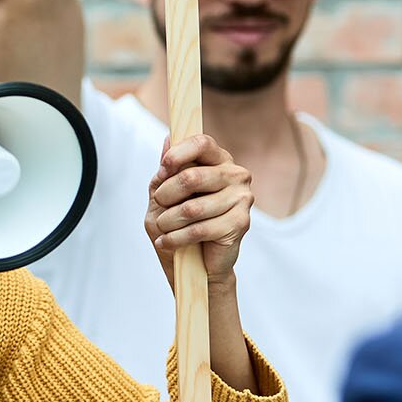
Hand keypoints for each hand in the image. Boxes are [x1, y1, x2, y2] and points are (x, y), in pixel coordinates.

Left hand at [145, 134, 252, 290]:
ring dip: (168, 221)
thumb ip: (166, 170)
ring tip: (163, 228)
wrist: (195, 262)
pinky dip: (175, 238)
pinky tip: (167, 241)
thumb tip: (168, 139)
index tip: (162, 170)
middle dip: (165, 195)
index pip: (201, 143)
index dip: (177, 155)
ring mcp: (242, 199)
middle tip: (159, 206)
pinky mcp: (240, 223)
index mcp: (218, 160)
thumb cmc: (178, 224)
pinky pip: (199, 229)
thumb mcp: (162, 194)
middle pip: (191, 177)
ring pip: (192, 208)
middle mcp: (235, 175)